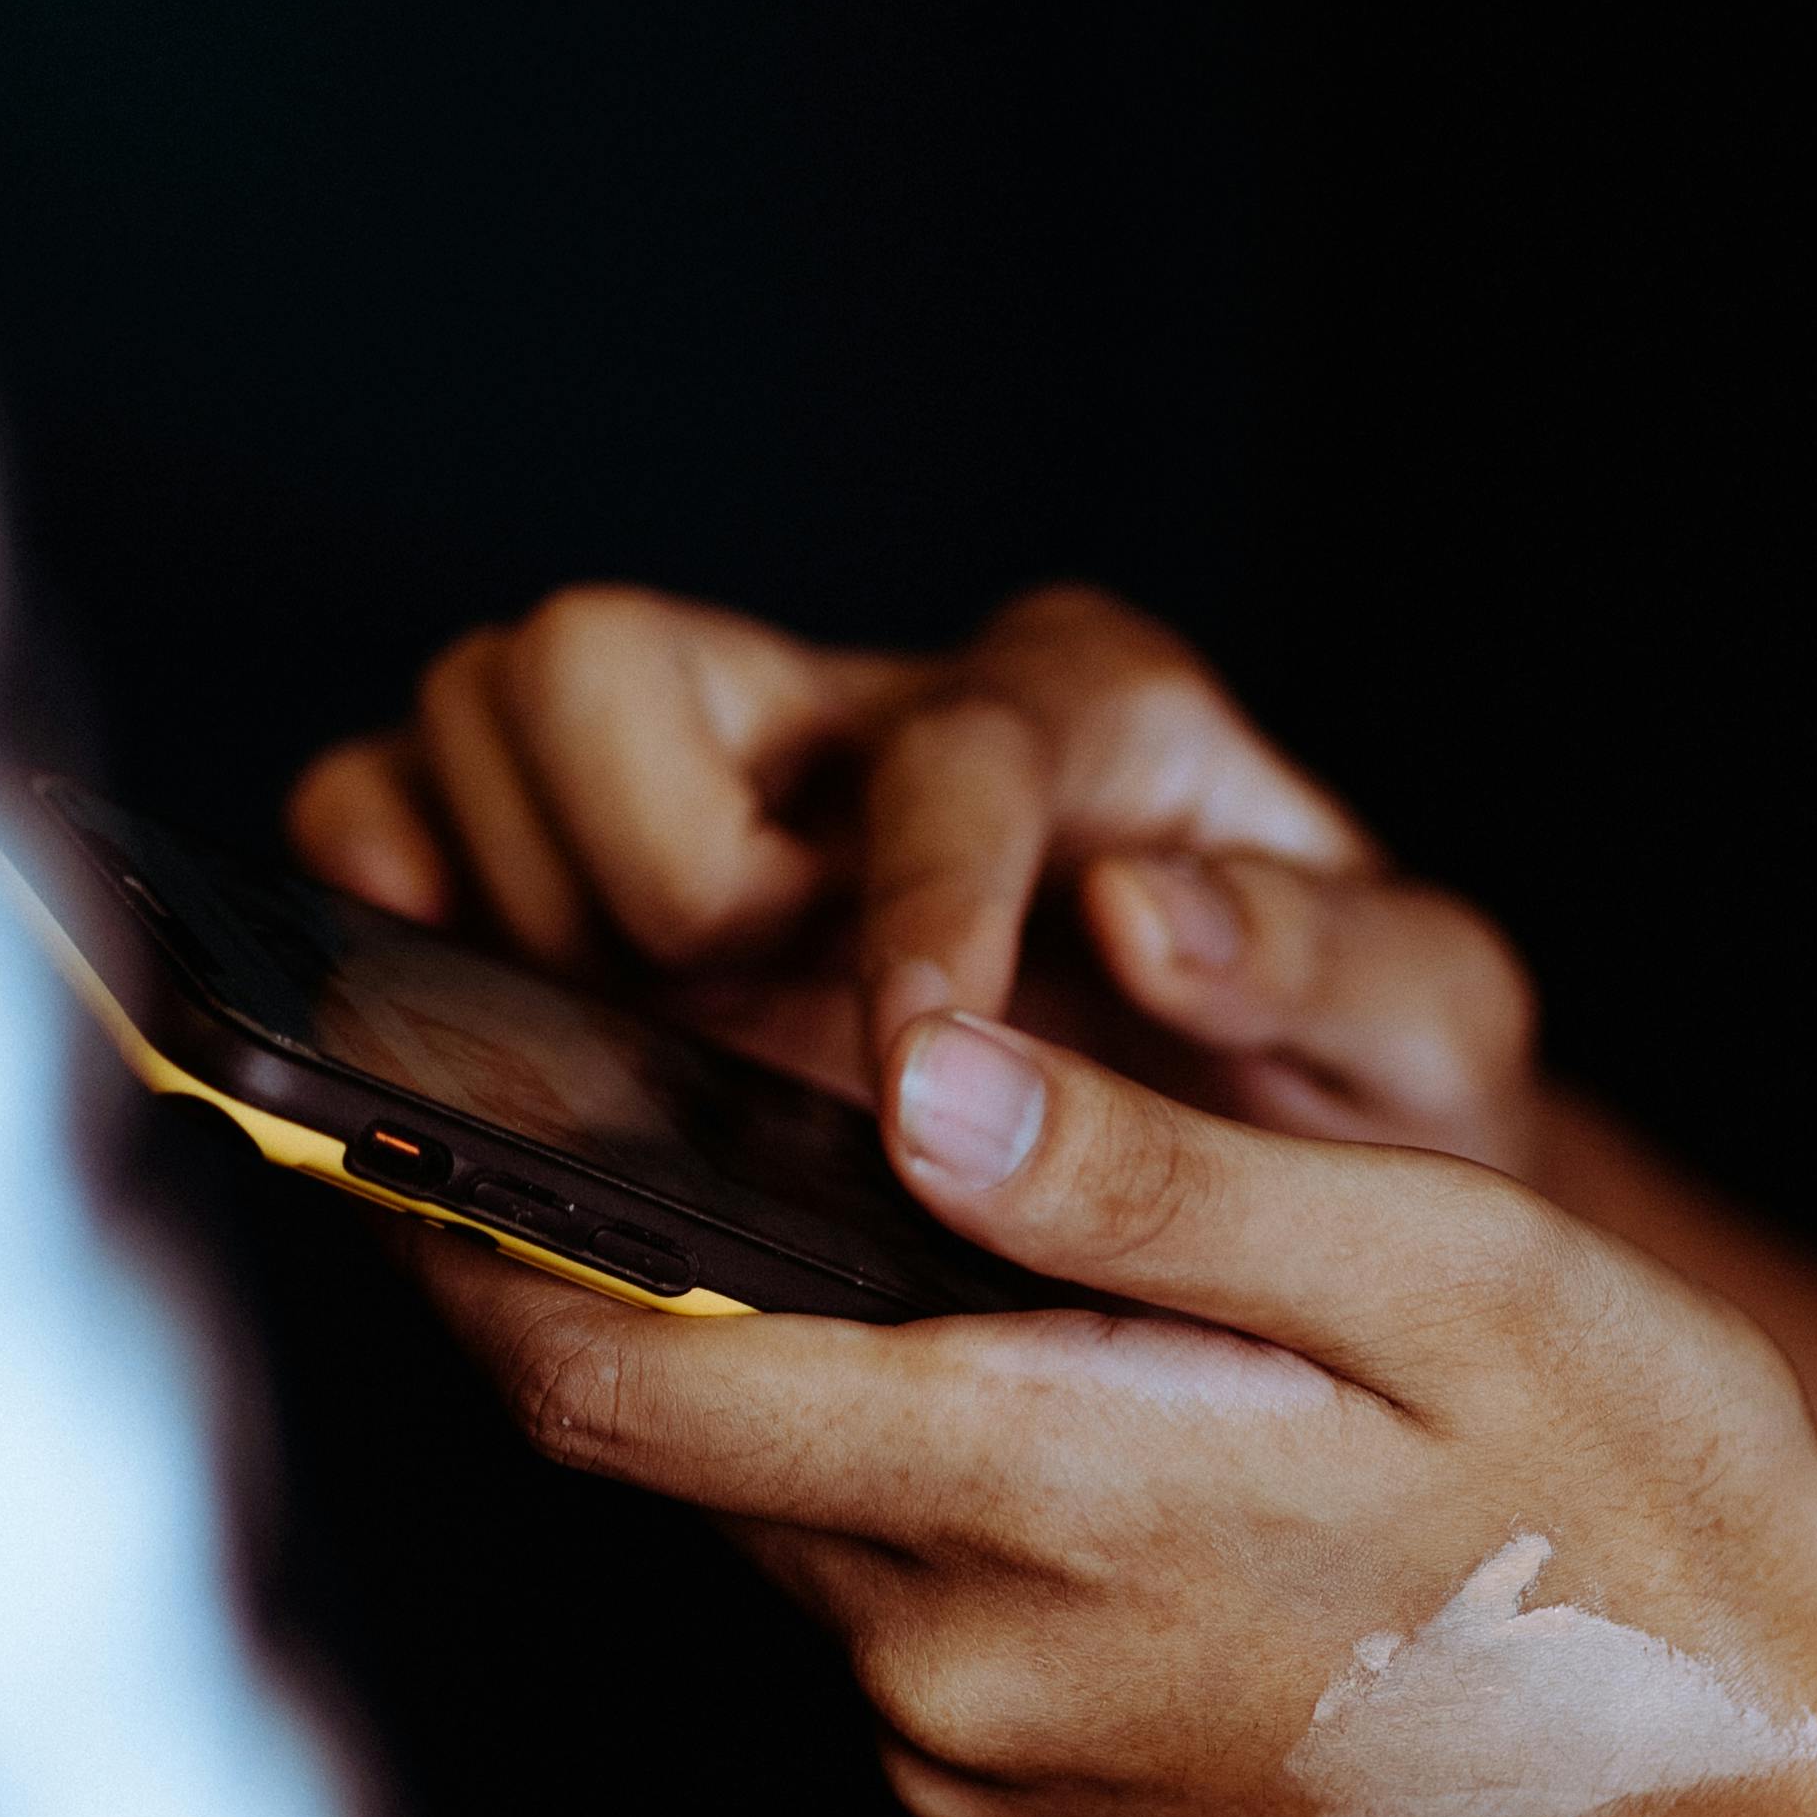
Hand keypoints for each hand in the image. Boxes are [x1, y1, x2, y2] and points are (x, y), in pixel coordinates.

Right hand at [290, 582, 1539, 1161]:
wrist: (1296, 1159)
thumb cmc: (1352, 1082)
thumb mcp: (1431, 1030)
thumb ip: (1334, 963)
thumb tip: (1145, 923)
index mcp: (1089, 714)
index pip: (944, 754)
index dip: (912, 917)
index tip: (912, 1081)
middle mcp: (871, 709)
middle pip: (608, 656)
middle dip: (646, 872)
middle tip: (731, 1039)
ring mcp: (715, 777)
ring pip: (480, 706)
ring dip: (521, 899)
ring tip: (642, 1059)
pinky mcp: (591, 867)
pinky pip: (387, 804)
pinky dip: (384, 899)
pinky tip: (466, 1024)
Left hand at [409, 995, 1816, 1816]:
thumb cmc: (1656, 1527)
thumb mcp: (1447, 1278)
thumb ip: (1156, 1184)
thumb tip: (910, 1081)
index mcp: (1043, 1504)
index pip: (619, 1368)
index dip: (458, 1223)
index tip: (366, 1083)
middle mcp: (954, 1664)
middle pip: (655, 1430)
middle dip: (588, 1250)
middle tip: (561, 1056)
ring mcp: (986, 1754)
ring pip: (766, 1505)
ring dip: (753, 1350)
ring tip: (807, 1167)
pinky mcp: (1038, 1794)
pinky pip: (878, 1588)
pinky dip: (872, 1450)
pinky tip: (991, 1345)